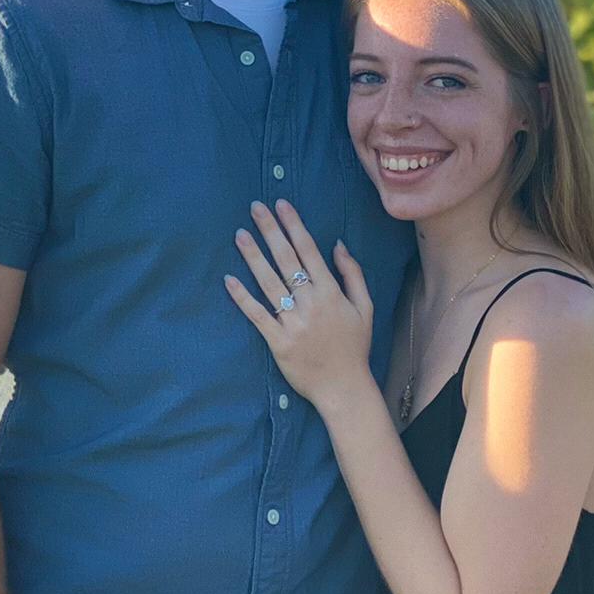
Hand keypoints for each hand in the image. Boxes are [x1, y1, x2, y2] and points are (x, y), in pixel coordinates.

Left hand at [224, 200, 372, 413]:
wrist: (344, 388)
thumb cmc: (355, 347)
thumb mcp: (365, 308)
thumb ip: (353, 274)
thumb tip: (337, 244)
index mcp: (331, 293)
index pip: (309, 251)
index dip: (293, 226)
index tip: (281, 205)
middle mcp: (311, 303)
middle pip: (286, 260)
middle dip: (270, 231)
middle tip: (255, 208)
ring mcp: (293, 322)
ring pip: (269, 283)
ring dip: (253, 256)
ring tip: (240, 234)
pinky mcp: (278, 341)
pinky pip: (257, 315)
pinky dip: (242, 297)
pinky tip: (229, 279)